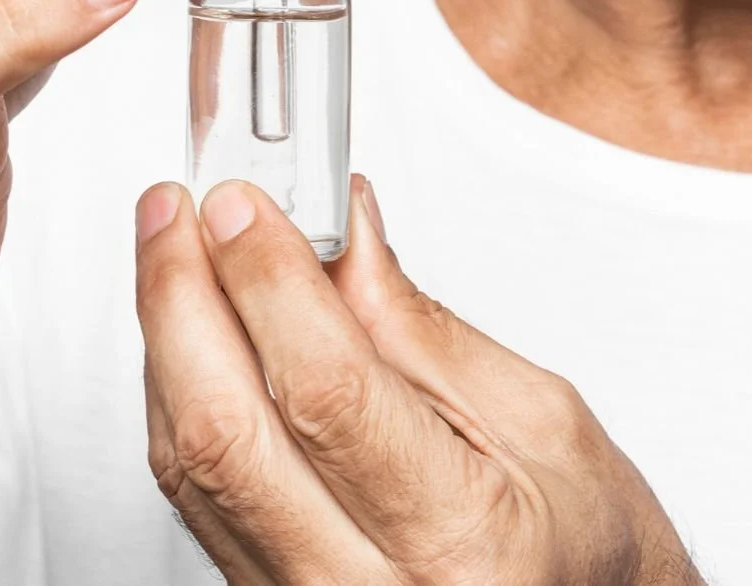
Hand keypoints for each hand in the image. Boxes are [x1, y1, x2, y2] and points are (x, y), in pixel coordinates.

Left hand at [134, 177, 701, 585]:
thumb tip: (342, 229)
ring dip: (166, 339)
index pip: (325, 389)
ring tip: (176, 250)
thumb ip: (419, 327)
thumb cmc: (585, 547)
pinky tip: (191, 336)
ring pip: (188, 461)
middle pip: (222, 429)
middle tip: (177, 211)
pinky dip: (178, 398)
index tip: (245, 204)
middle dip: (179, 298)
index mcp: (458, 540)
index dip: (268, 281)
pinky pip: (192, 495)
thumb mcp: (539, 419)